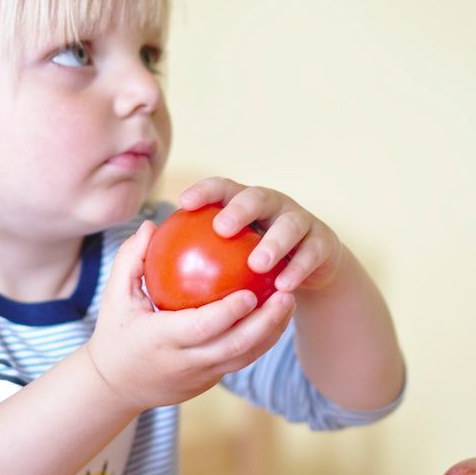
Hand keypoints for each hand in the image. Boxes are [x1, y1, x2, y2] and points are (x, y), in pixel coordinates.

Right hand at [85, 221, 295, 410]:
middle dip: (266, 322)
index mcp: (161, 338)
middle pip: (235, 346)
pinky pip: (240, 361)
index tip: (250, 291)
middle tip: (285, 294)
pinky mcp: (209, 382)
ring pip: (245, 357)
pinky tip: (275, 317)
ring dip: (271, 332)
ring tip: (288, 302)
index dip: (229, 312)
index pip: (202, 327)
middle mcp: (185, 361)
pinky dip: (261, 341)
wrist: (115, 387)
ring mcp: (200, 375)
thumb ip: (131, 259)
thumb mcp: (114, 296)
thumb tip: (150, 225)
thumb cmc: (115, 333)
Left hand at [178, 178, 343, 293]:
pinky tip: (284, 286)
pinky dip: (298, 268)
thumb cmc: (251, 265)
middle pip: (257, 197)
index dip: (205, 191)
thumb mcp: (227, 255)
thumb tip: (152, 246)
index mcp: (245, 204)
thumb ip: (196, 249)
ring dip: (274, 242)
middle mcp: (274, 205)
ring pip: (290, 225)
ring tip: (257, 264)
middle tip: (222, 228)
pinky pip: (311, 254)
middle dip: (240, 209)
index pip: (223, 188)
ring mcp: (301, 221)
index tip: (184, 203)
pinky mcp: (323, 243)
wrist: (307, 273)